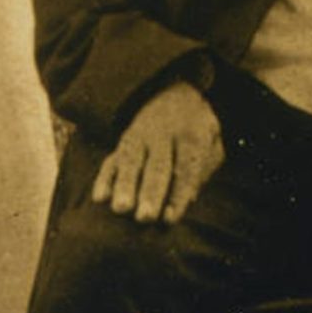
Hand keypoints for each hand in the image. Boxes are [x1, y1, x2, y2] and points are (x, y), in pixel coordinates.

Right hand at [92, 81, 223, 224]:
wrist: (173, 94)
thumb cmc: (197, 132)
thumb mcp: (212, 143)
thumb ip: (203, 170)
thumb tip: (188, 198)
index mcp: (190, 135)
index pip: (185, 168)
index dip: (178, 194)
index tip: (169, 218)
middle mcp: (162, 135)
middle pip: (156, 166)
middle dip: (150, 193)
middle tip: (145, 217)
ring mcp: (139, 137)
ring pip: (131, 162)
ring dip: (125, 186)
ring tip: (120, 209)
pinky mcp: (122, 143)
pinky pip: (111, 159)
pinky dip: (104, 178)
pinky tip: (99, 197)